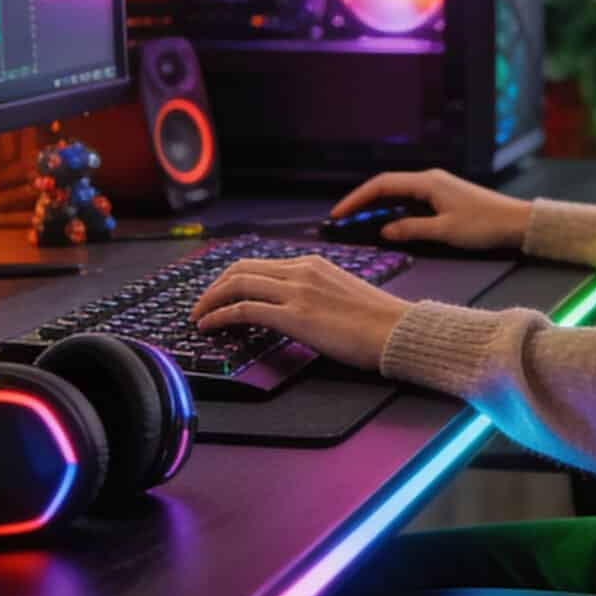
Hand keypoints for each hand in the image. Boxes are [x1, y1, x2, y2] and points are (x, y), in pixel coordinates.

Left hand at [190, 253, 409, 372]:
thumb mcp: (344, 295)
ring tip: (197, 316)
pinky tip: (209, 327)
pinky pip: (243, 309)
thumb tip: (298, 309)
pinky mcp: (294, 315)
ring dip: (209, 300)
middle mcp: (302, 271)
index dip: (232, 278)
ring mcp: (297, 291)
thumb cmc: (380, 322)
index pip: (260, 264)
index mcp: (314, 264)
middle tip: (200, 304)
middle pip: (241, 269)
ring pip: (237, 284)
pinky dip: (219, 316)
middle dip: (214, 286)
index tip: (220, 292)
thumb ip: (317, 294)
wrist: (398, 331)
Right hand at [329, 168, 531, 252]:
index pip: (382, 185)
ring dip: (378, 206)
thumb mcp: (445, 232)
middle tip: (341, 219)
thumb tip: (384, 231)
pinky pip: (410, 199)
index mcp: (428, 182)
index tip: (339, 213)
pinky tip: (388, 223)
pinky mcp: (444, 196)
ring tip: (358, 222)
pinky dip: (394, 209)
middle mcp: (430, 179)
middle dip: (362, 202)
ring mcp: (437, 187)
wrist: (517, 222)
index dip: (357, 199)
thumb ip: (411, 230)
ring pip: (398, 193)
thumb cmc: (485, 225)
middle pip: (386, 186)